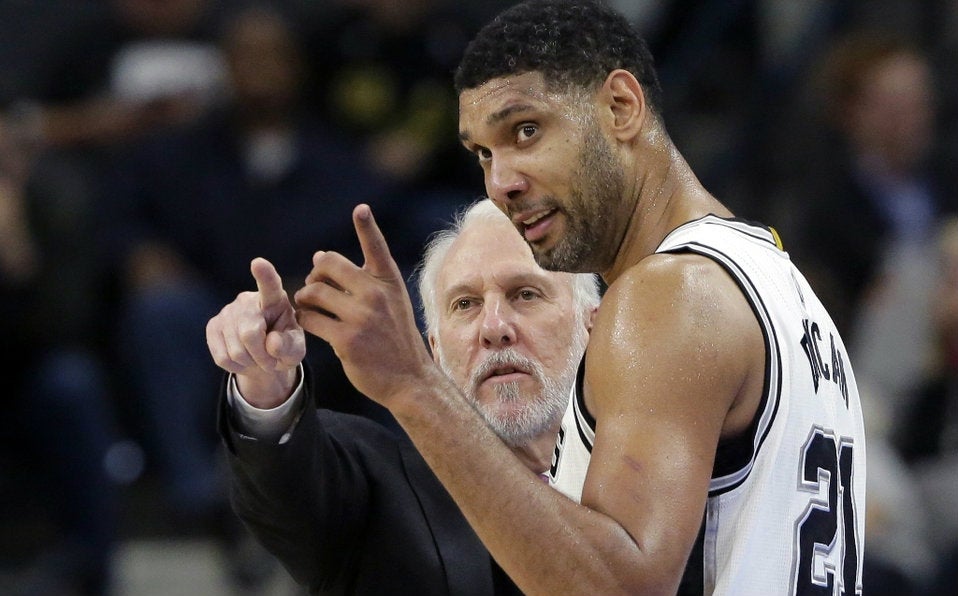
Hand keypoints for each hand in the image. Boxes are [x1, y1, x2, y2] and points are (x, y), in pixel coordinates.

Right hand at [206, 257, 304, 407]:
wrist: (263, 357)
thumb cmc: (284, 347)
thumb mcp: (296, 349)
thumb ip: (289, 346)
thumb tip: (272, 343)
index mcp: (275, 299)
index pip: (269, 285)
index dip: (264, 275)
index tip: (258, 263)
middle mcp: (248, 300)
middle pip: (250, 334)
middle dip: (262, 357)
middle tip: (272, 363)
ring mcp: (227, 311)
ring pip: (236, 350)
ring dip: (250, 363)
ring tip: (259, 359)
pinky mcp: (213, 326)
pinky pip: (222, 357)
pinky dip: (236, 367)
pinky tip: (244, 360)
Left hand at [294, 204, 435, 404]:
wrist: (409, 378)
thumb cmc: (395, 338)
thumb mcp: (390, 304)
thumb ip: (360, 281)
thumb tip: (318, 255)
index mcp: (389, 282)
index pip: (376, 247)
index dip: (367, 226)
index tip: (360, 209)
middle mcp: (376, 294)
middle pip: (328, 264)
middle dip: (314, 274)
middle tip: (313, 289)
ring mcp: (362, 316)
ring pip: (314, 292)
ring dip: (303, 299)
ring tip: (307, 308)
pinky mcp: (346, 339)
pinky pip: (310, 319)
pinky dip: (303, 320)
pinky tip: (308, 324)